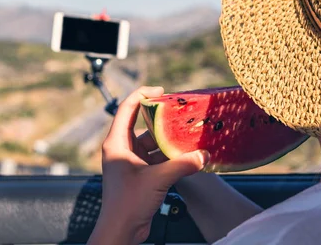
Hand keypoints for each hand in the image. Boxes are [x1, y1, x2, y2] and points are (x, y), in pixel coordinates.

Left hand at [88, 86, 208, 244]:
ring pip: (153, 144)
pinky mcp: (141, 175)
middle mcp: (122, 149)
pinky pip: (158, 159)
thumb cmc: (127, 203)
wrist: (121, 232)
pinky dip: (171, 157)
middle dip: (164, 121)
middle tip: (182, 114)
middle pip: (144, 126)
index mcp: (116, 143)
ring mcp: (132, 163)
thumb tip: (204, 155)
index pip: (127, 108)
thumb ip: (182, 165)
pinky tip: (188, 156)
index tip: (161, 91)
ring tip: (189, 136)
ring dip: (170, 142)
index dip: (142, 95)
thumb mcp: (157, 179)